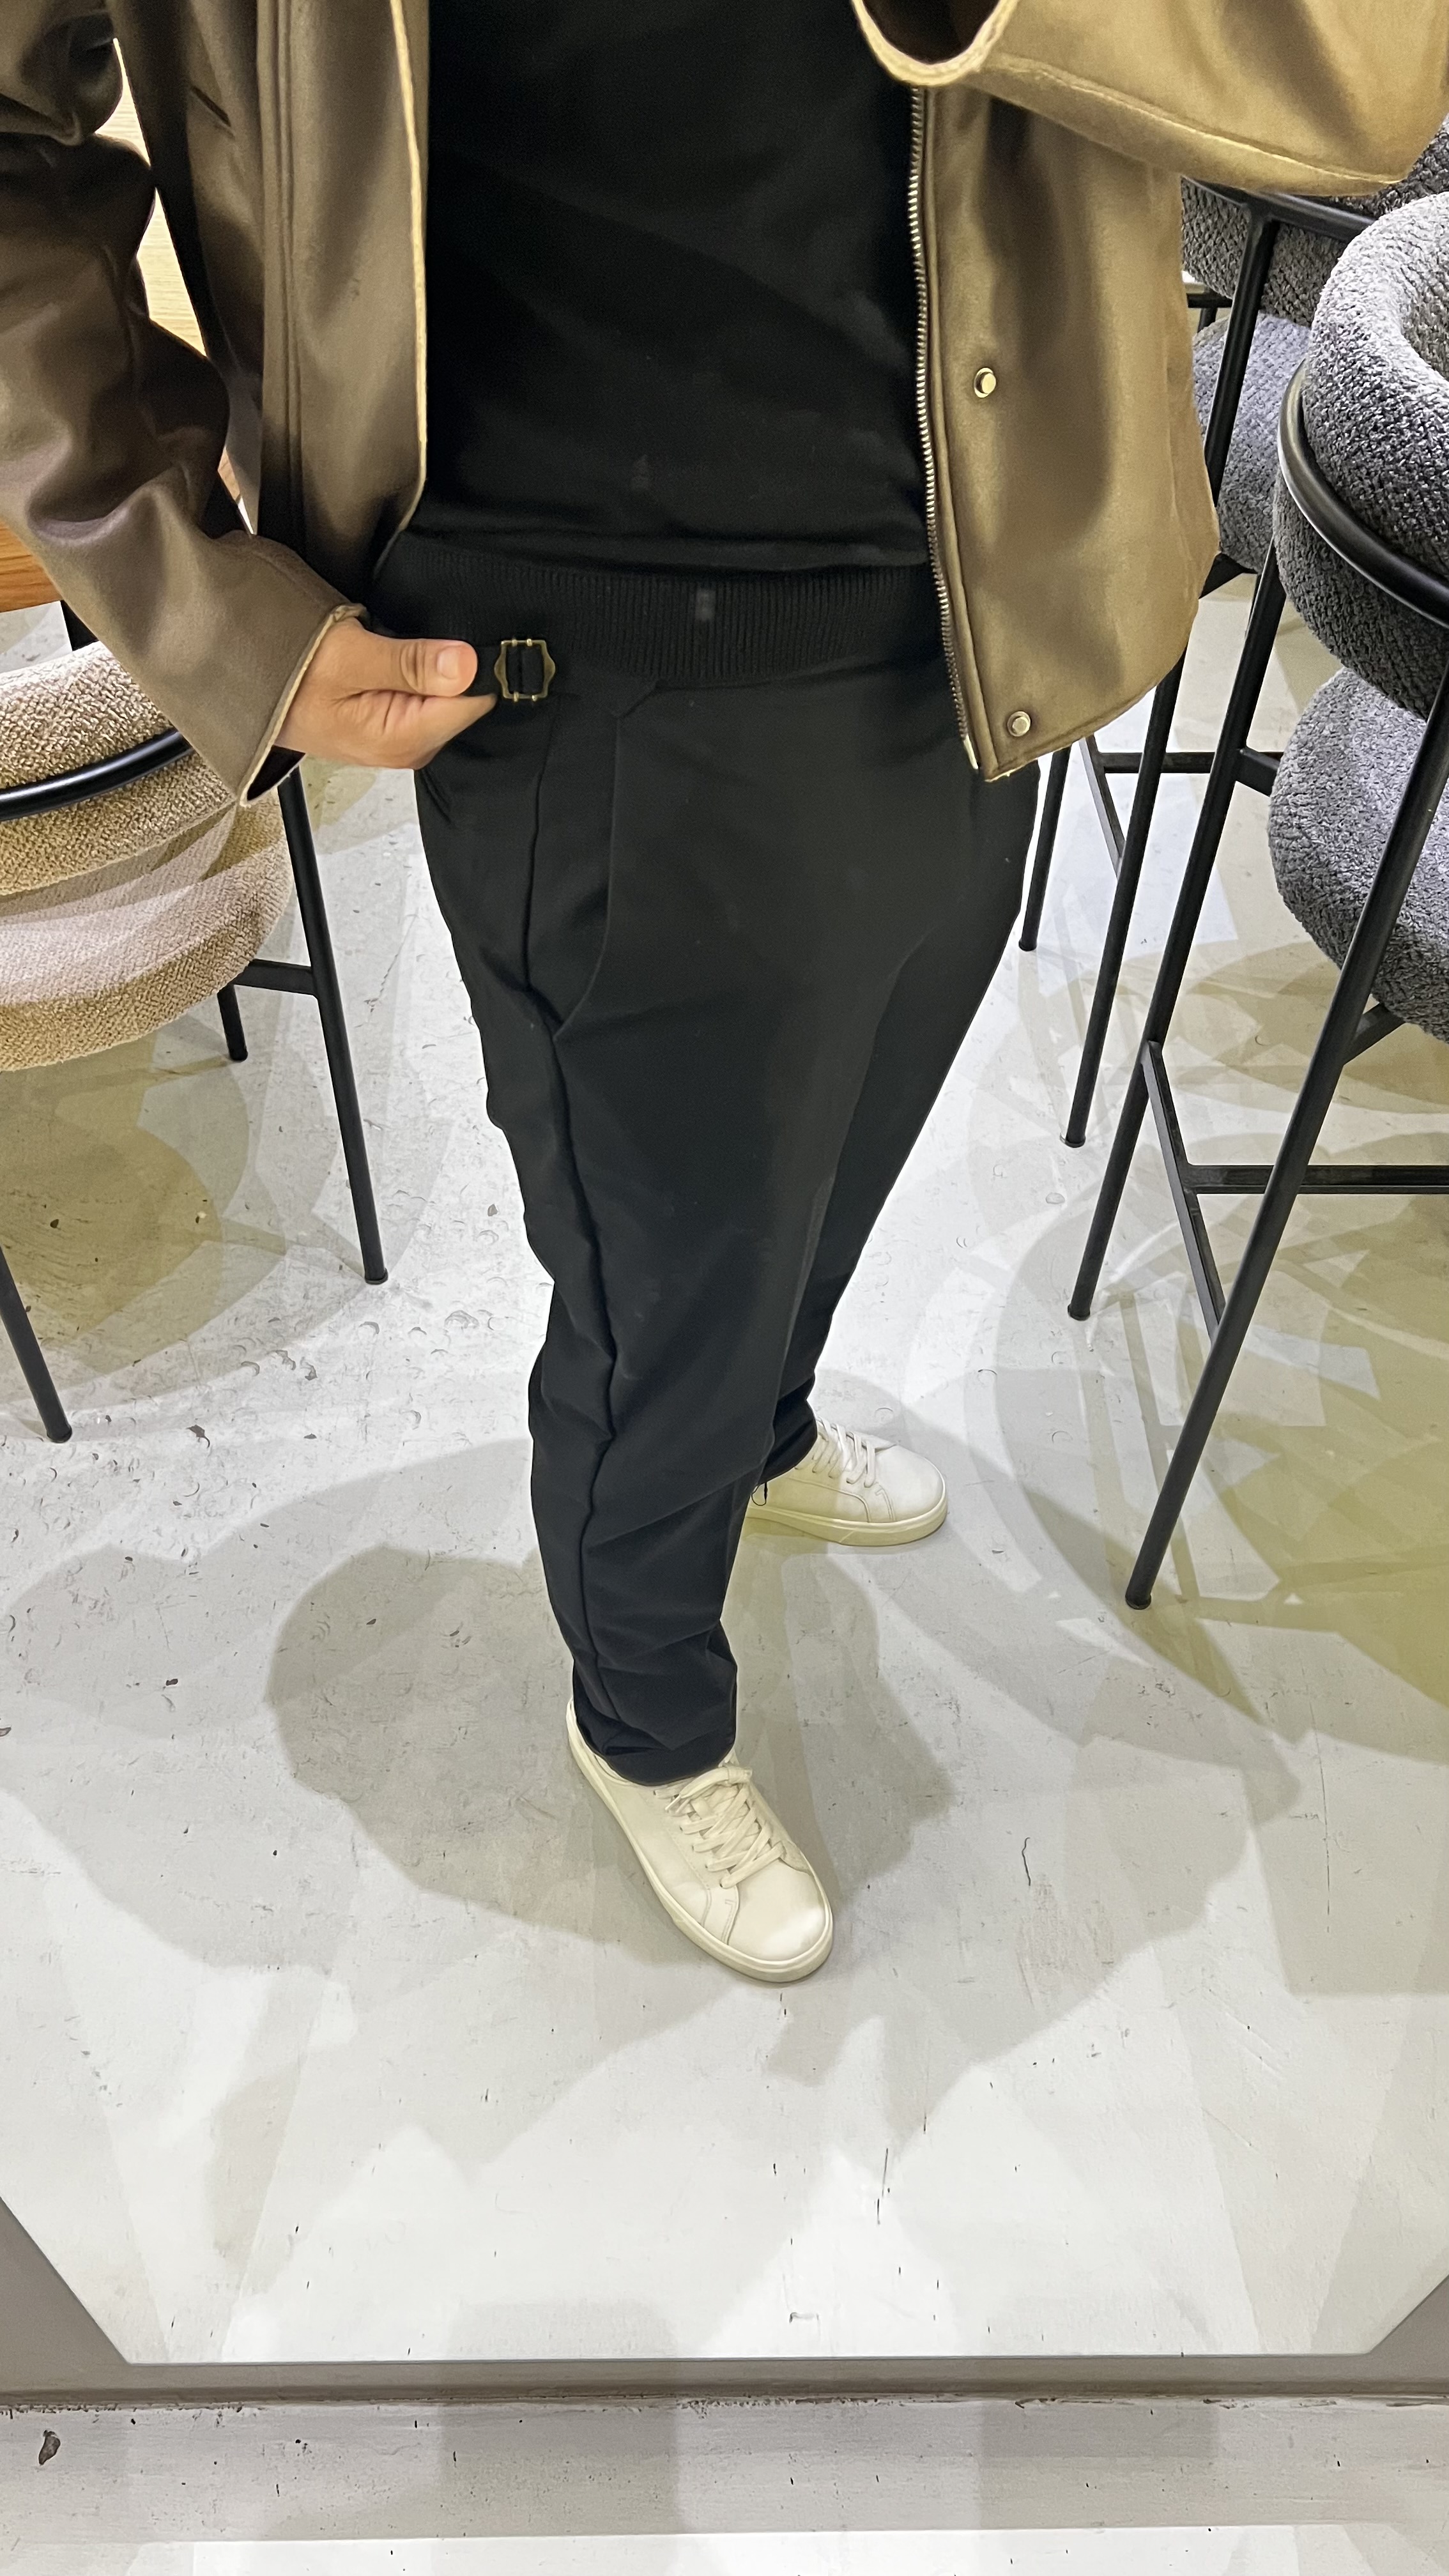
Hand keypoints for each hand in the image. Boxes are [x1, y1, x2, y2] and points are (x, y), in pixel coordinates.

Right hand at [277, 618, 493, 767]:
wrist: (245, 685)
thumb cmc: (285, 676)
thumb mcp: (347, 656)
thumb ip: (410, 664)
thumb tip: (467, 664)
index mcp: (404, 739)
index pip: (475, 701)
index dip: (473, 662)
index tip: (454, 634)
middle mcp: (410, 747)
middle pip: (464, 699)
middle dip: (450, 663)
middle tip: (408, 635)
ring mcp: (402, 738)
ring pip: (446, 695)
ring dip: (431, 665)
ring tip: (393, 644)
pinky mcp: (393, 724)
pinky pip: (427, 695)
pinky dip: (417, 671)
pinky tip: (392, 657)